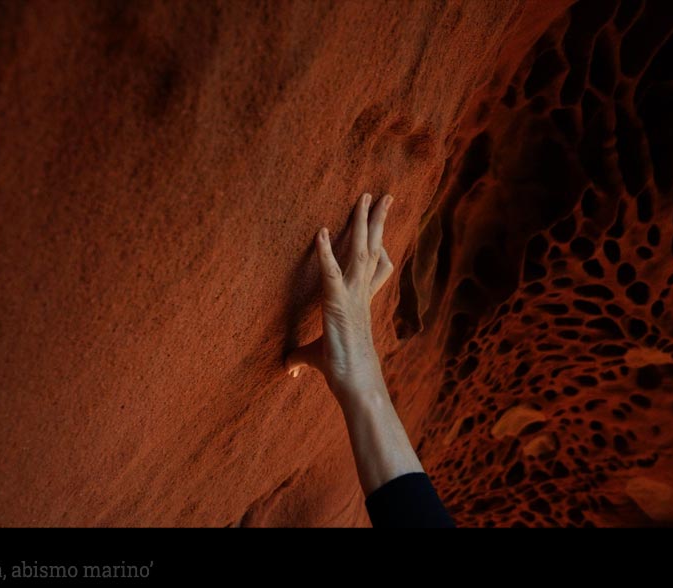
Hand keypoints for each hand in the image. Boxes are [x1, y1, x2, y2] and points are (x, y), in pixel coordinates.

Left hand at [286, 192, 395, 406]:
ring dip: (362, 223)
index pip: (374, 268)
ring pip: (361, 252)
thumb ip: (301, 356)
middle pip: (373, 249)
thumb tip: (287, 367)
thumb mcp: (316, 358)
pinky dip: (326, 253)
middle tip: (385, 195)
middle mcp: (361, 294)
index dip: (378, 246)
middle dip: (378, 221)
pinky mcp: (338, 305)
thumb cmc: (342, 371)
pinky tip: (321, 232)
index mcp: (360, 301)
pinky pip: (331, 273)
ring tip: (365, 197)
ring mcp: (353, 297)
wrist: (356, 386)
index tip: (381, 229)